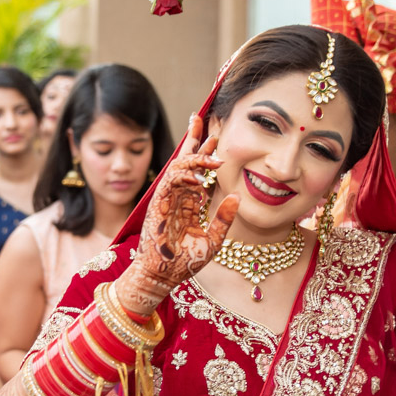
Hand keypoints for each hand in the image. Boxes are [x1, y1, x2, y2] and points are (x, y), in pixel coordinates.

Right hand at [115, 114, 237, 316]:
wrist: (163, 277)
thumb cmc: (185, 264)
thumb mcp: (214, 241)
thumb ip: (224, 219)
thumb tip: (236, 197)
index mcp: (188, 204)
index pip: (197, 172)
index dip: (205, 154)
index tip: (215, 138)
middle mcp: (178, 197)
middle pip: (184, 160)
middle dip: (193, 139)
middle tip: (201, 118)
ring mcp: (167, 199)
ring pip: (178, 166)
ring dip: (193, 154)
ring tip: (210, 147)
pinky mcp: (159, 204)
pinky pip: (170, 181)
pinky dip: (183, 174)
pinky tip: (197, 175)